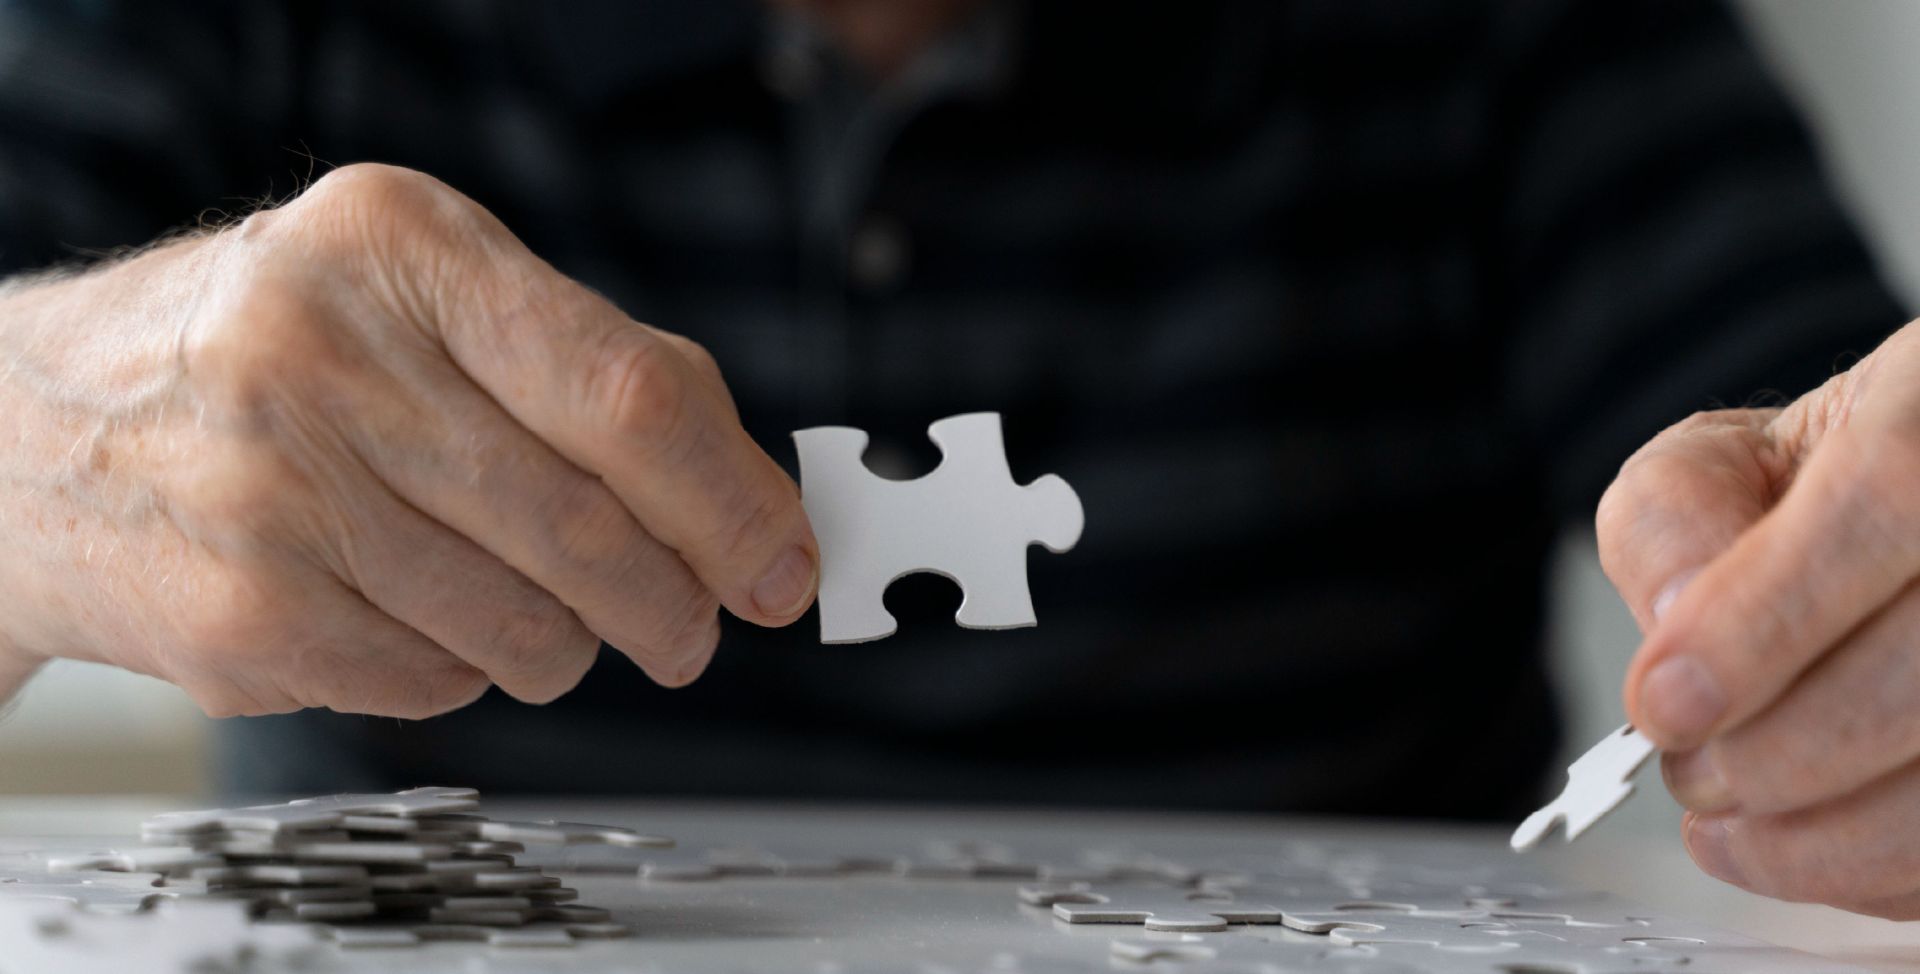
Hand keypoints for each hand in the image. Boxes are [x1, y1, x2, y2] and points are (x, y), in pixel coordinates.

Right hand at [0, 164, 816, 717]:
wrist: (39, 430)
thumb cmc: (275, 354)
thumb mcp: (424, 296)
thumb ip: (593, 369)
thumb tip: (755, 500)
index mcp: (399, 247)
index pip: (624, 394)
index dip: (731, 502)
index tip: (785, 565)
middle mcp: (323, 357)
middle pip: (587, 528)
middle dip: (675, 603)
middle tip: (695, 627)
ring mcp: (271, 493)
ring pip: (523, 630)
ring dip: (568, 644)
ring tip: (534, 606)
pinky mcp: (241, 617)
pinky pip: (436, 685)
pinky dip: (462, 669)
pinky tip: (412, 609)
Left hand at [1598, 317, 1919, 916]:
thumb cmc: (1829, 484)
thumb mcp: (1724, 461)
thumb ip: (1672, 523)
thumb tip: (1675, 631)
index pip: (1887, 500)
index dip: (1765, 621)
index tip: (1666, 708)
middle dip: (1781, 754)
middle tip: (1695, 775)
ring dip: (1834, 840)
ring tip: (1737, 828)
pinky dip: (1890, 872)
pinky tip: (1823, 849)